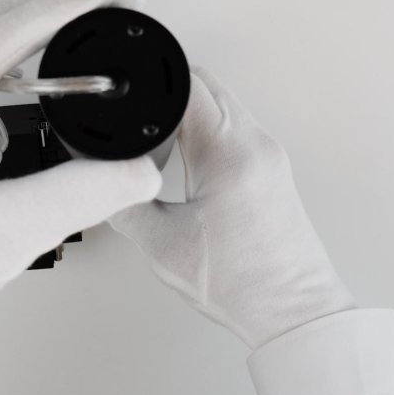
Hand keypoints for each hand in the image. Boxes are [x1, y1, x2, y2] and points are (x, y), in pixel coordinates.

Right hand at [110, 66, 354, 349]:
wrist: (292, 312)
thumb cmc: (244, 286)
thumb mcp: (162, 246)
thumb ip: (124, 205)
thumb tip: (101, 184)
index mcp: (230, 156)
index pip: (187, 86)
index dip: (150, 82)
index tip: (128, 95)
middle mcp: (256, 145)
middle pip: (207, 84)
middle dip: (167, 92)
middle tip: (140, 120)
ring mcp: (270, 153)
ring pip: (224, 101)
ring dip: (191, 109)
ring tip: (165, 139)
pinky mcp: (273, 166)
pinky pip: (236, 124)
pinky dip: (210, 127)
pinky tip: (192, 155)